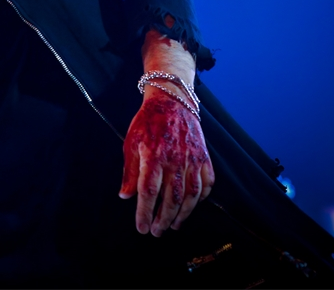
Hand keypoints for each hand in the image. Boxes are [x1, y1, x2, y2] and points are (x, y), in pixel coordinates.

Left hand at [118, 30, 214, 235]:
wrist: (172, 101)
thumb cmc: (147, 123)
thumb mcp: (131, 143)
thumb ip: (130, 172)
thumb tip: (125, 196)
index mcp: (153, 156)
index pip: (148, 192)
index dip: (144, 212)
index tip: (141, 227)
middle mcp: (175, 159)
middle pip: (171, 198)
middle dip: (163, 219)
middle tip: (156, 232)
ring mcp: (193, 159)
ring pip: (191, 195)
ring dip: (182, 214)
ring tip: (174, 225)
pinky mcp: (204, 157)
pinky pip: (207, 183)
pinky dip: (201, 197)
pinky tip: (192, 205)